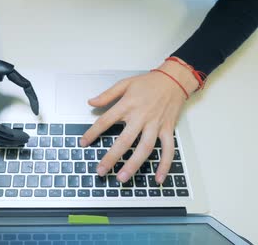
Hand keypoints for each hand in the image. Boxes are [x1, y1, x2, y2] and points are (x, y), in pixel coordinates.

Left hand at [0, 55, 38, 145]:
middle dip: (13, 140)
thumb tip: (35, 104)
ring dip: (9, 138)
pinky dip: (2, 132)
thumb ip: (25, 86)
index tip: (25, 134)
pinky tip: (13, 132)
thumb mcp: (10, 75)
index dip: (11, 135)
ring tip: (23, 136)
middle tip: (26, 139)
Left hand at [80, 60, 197, 183]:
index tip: (83, 143)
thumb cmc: (149, 82)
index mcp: (128, 105)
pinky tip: (158, 179)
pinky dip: (164, 165)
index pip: (106, 121)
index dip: (93, 132)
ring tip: (122, 177)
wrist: (174, 79)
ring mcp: (156, 125)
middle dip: (112, 157)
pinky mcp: (168, 129)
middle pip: (125, 140)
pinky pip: (168, 149)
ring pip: (145, 148)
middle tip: (101, 170)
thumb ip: (107, 94)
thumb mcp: (125, 83)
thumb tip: (91, 102)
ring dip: (134, 164)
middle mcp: (142, 117)